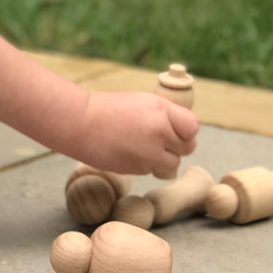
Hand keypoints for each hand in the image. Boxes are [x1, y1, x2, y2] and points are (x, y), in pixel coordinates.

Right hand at [74, 92, 198, 176]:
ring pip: (172, 163)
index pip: (192, 127)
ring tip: (143, 147)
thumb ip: (164, 115)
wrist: (79, 123)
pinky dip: (146, 165)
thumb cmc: (107, 109)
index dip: (185, 131)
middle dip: (176, 146)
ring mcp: (149, 152)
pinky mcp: (138, 168)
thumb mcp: (142, 102)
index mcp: (161, 110)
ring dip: (163, 159)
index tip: (175, 131)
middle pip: (186, 148)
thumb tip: (182, 131)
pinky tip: (130, 152)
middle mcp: (159, 131)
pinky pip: (153, 170)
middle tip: (159, 141)